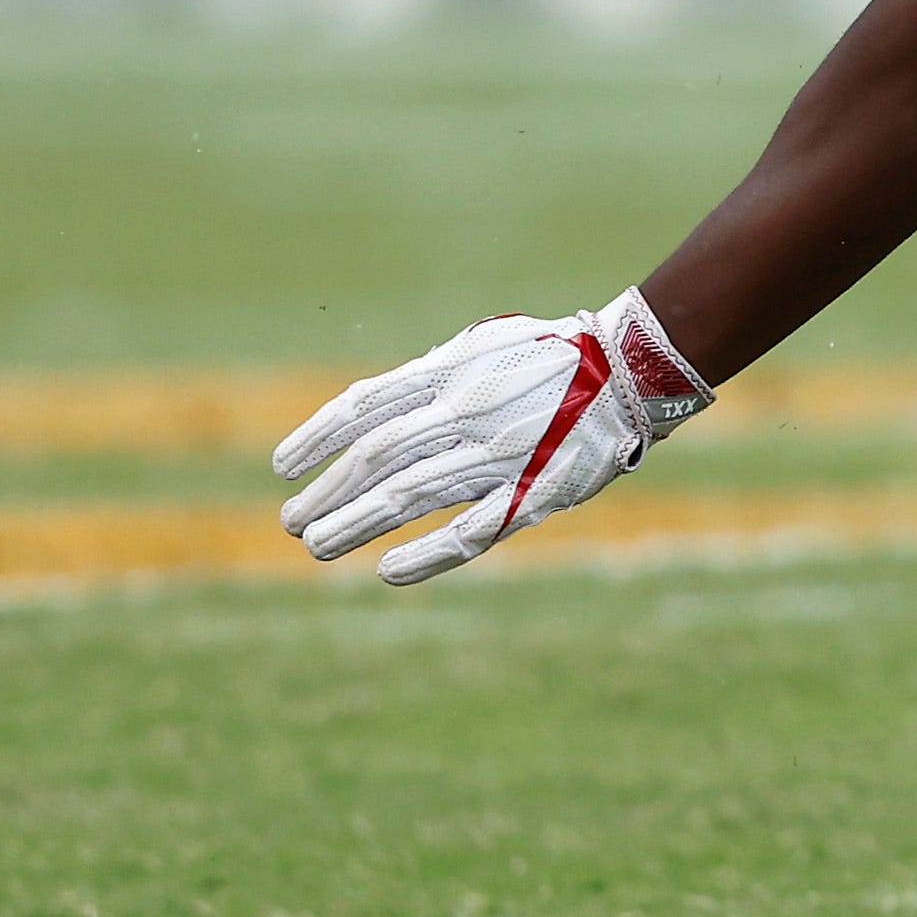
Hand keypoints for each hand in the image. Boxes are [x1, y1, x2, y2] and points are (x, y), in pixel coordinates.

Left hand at [273, 290, 711, 584]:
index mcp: (454, 370)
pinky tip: (386, 571)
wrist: (635, 370)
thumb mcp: (482, 345)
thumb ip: (428, 376)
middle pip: (377, 457)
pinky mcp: (535, 493)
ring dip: (355, 524)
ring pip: (409, 497)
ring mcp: (502, 455)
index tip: (281, 467)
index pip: (365, 406)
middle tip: (292, 521)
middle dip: (327, 491)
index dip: (317, 436)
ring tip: (318, 545)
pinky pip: (469, 532)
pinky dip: (424, 555)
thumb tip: (366, 412)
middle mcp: (471, 411)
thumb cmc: (552, 354)